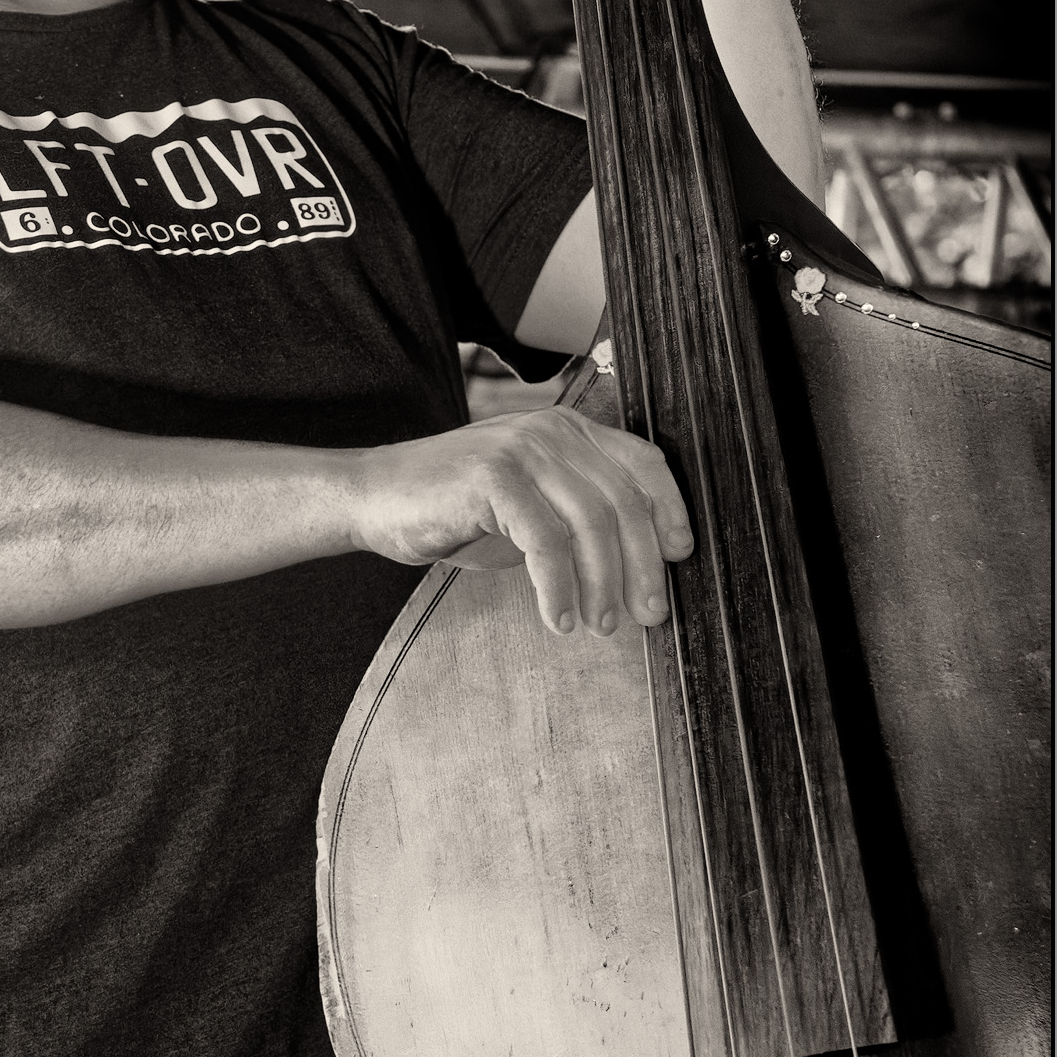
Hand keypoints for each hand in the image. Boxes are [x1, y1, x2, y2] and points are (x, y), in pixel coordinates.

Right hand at [349, 405, 694, 636]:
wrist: (376, 497)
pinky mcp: (493, 478)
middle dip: (642, 567)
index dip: (671, 510)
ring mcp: (521, 450)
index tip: (679, 556)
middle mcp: (550, 432)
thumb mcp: (530, 502)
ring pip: (590, 525)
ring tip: (600, 625)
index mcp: (566, 431)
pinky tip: (560, 618)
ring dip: (602, 585)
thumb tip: (638, 565)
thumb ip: (577, 514)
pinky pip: (545, 542)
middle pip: (623, 501)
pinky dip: (559, 588)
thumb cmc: (453, 508)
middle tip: (647, 614)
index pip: (643, 462)